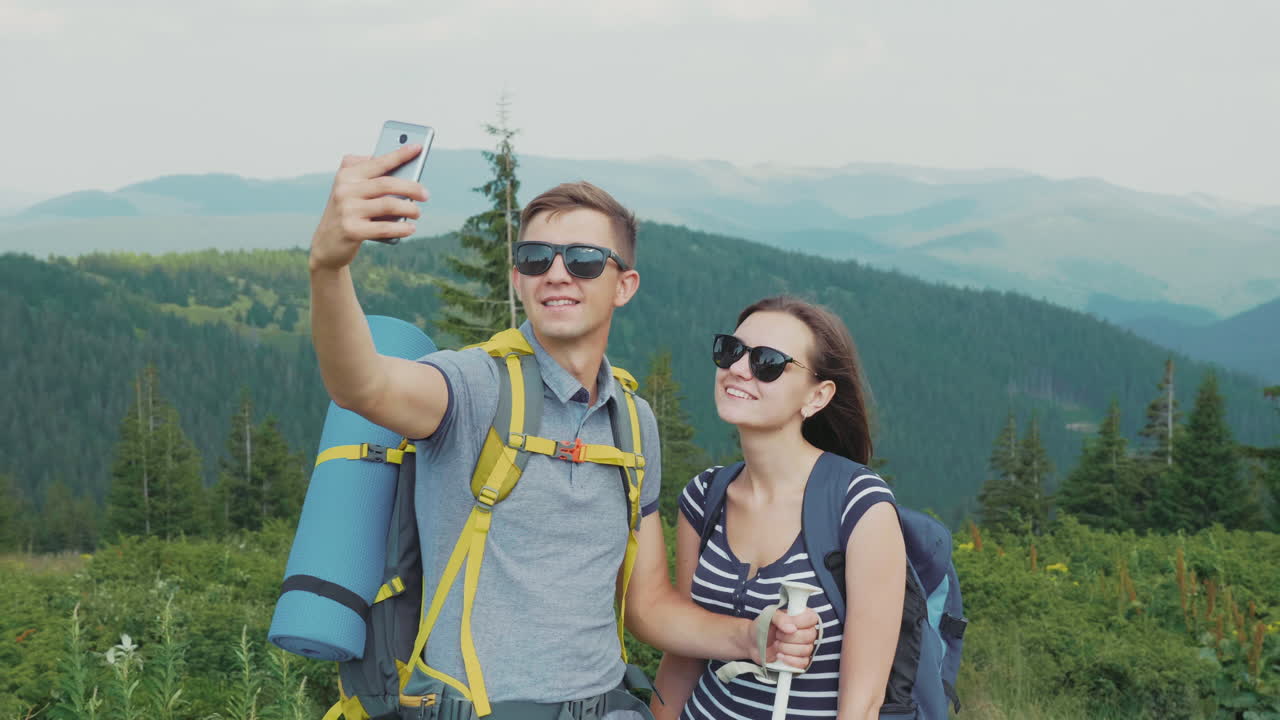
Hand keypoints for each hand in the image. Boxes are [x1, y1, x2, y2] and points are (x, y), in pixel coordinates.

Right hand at [308, 144, 429, 271]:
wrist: (326, 243)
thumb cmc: (348, 213)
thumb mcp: (351, 191)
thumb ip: (370, 177)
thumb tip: (403, 172)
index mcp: (346, 175)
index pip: (378, 162)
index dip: (399, 154)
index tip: (418, 147)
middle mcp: (345, 190)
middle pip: (386, 184)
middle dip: (411, 187)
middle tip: (426, 194)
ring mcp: (347, 210)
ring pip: (388, 205)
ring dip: (409, 209)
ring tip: (417, 212)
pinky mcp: (352, 230)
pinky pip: (384, 228)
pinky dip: (401, 228)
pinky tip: (410, 228)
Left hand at [760, 608, 819, 668]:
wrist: (753, 643)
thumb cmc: (763, 627)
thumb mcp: (769, 617)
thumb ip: (780, 618)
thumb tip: (792, 629)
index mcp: (802, 617)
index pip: (812, 618)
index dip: (799, 622)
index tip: (785, 625)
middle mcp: (807, 631)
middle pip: (809, 636)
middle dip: (788, 637)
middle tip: (777, 635)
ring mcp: (805, 647)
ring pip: (806, 650)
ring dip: (786, 648)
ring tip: (776, 644)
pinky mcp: (801, 660)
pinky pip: (803, 663)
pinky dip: (789, 660)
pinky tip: (779, 655)